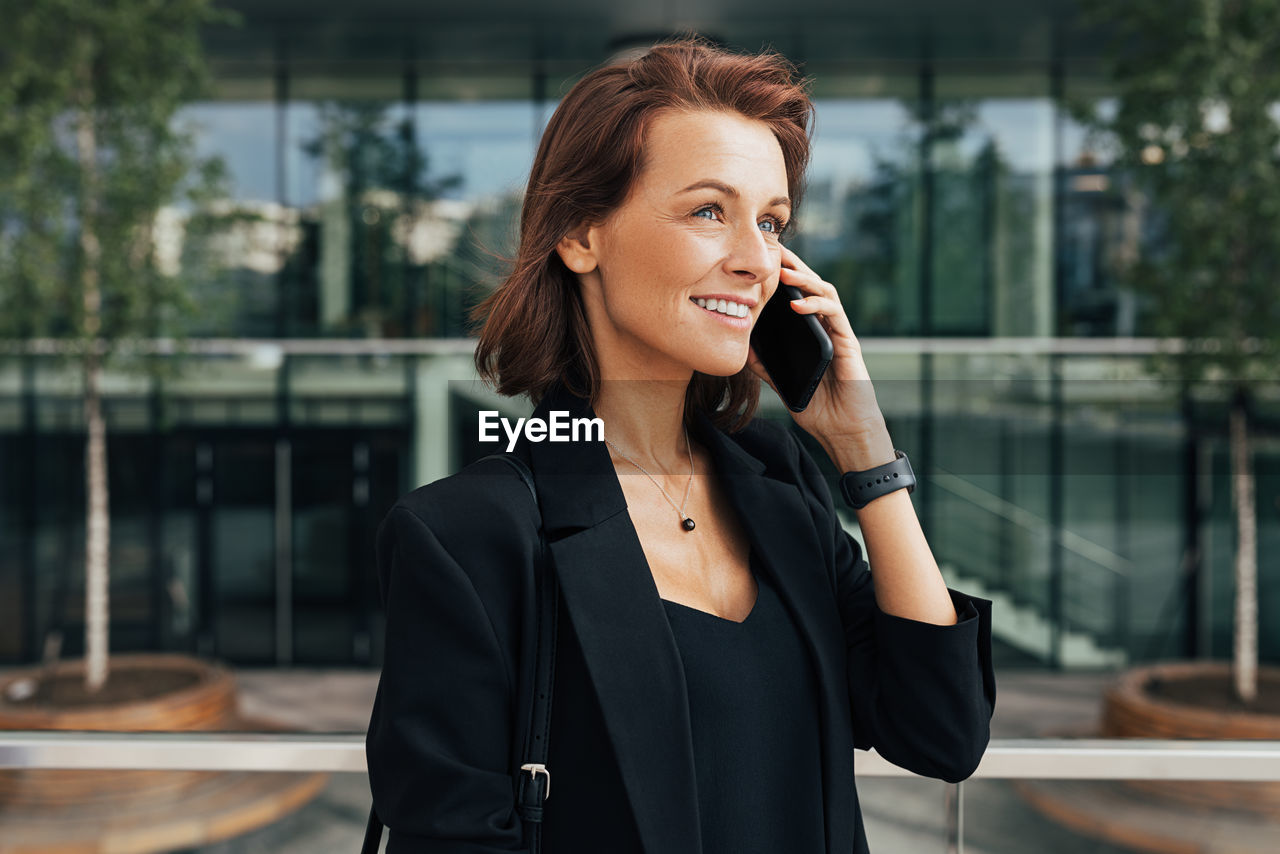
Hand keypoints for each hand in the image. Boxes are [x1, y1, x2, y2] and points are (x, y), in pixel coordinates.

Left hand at [745, 244, 891, 466]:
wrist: (843, 430)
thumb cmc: (817, 407)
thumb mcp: (782, 382)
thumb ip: (766, 364)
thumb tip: (742, 348)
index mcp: (809, 332)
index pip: (795, 296)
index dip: (781, 277)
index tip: (761, 262)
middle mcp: (825, 326)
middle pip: (810, 286)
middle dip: (794, 266)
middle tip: (773, 250)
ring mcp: (838, 332)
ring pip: (825, 293)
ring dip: (805, 280)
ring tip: (785, 273)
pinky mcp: (848, 342)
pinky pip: (834, 315)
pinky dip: (816, 306)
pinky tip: (798, 305)